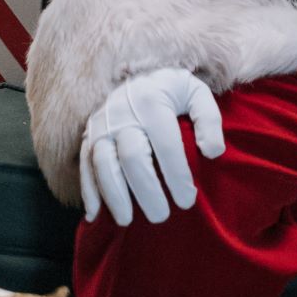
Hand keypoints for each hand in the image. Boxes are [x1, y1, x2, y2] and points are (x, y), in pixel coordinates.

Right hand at [80, 67, 225, 227]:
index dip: (177, 176)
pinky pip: (84, 165)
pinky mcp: (88, 136)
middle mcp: (123, 112)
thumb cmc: (170, 91)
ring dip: (114, 195)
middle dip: (146, 191)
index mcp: (152, 101)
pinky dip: (88, 191)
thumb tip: (212, 152)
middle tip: (160, 217)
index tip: (187, 200)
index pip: (166, 145)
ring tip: (127, 220)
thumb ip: (209, 119)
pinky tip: (95, 214)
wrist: (135, 76)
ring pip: (103, 164)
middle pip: (132, 158)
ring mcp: (101, 125)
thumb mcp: (195, 93)